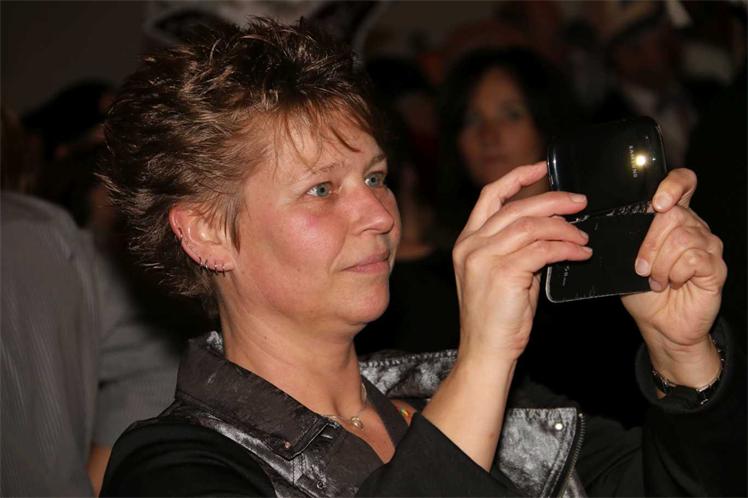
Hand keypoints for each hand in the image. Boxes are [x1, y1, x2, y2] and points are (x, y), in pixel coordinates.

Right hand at [453, 162, 591, 364]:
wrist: (486, 351)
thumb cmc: (497, 318)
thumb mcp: (504, 274)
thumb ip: (520, 248)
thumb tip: (553, 227)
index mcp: (468, 241)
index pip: (490, 196)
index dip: (516, 177)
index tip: (540, 167)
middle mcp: (471, 245)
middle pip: (517, 206)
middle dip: (553, 199)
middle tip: (580, 202)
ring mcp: (484, 257)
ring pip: (532, 225)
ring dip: (564, 228)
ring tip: (583, 236)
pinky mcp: (503, 272)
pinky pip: (543, 249)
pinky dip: (567, 248)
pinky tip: (580, 253)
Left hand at [622, 168, 725, 385]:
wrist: (659, 323)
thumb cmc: (642, 291)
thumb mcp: (627, 259)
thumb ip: (629, 236)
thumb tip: (617, 221)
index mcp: (674, 219)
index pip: (684, 183)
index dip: (673, 185)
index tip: (657, 203)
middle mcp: (694, 227)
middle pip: (674, 214)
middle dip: (649, 244)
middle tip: (641, 268)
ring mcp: (708, 246)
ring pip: (681, 238)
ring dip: (660, 264)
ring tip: (656, 280)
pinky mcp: (715, 267)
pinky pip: (693, 259)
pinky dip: (675, 274)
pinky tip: (672, 283)